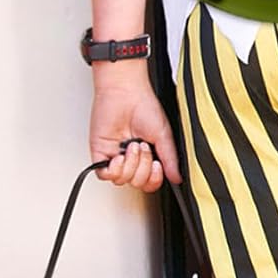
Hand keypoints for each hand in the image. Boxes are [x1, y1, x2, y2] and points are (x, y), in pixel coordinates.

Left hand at [89, 61, 180, 190]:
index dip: (154, 179)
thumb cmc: (144, 107)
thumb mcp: (164, 134)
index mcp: (148, 155)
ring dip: (130, 164)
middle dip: (143, 167)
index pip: (151, 181)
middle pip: (137, 183)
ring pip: (122, 180)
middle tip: (144, 147)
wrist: (125, 94)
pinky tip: (119, 155)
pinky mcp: (100, 155)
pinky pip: (105, 175)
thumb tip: (177, 177)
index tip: (157, 165)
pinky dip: (114, 169)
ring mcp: (116, 158)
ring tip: (132, 145)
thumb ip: (170, 158)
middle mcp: (132, 159)